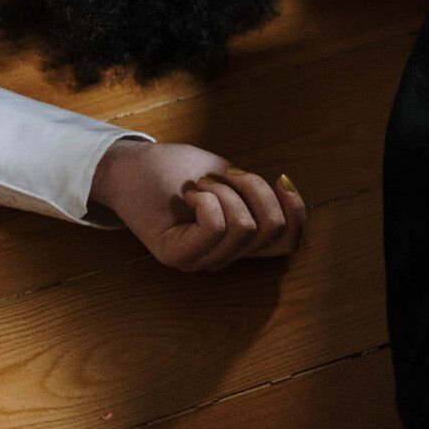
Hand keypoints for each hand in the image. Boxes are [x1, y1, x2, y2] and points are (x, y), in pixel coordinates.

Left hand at [89, 139, 306, 272]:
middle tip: (226, 175)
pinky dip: (208, 200)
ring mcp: (199, 261)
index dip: (297, 209)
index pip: (290, 241)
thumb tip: (288, 202)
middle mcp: (223, 258)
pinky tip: (190, 195)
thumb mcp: (232, 178)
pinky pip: (215, 227)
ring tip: (201, 185)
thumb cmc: (179, 169)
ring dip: (227, 192)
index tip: (281, 179)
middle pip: (273, 229)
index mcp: (240, 241)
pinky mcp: (176, 256)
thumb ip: (257, 197)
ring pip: (244, 227)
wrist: (132, 167)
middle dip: (257, 189)